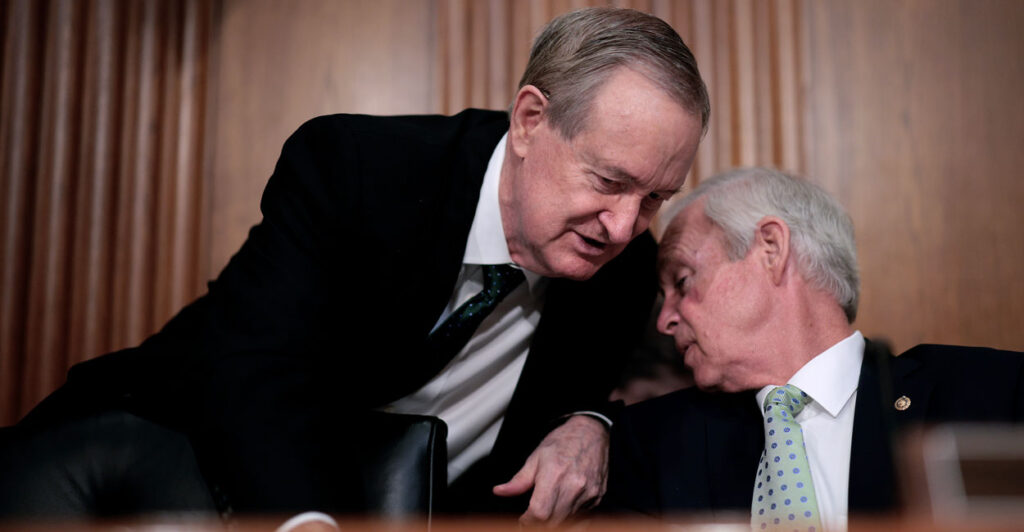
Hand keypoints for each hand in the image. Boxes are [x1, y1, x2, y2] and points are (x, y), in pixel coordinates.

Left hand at [492, 415, 608, 525]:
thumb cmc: (563, 442)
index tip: (523, 520)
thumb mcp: (536, 457)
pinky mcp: (597, 498)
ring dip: (554, 522)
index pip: (539, 513)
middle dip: (539, 524)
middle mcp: (574, 486)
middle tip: (532, 517)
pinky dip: (570, 519)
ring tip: (547, 511)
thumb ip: (518, 480)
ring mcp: (588, 493)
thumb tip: (500, 491)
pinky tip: (562, 509)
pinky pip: (582, 519)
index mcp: (554, 475)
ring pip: (567, 523)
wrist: (591, 432)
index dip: (527, 521)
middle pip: (553, 522)